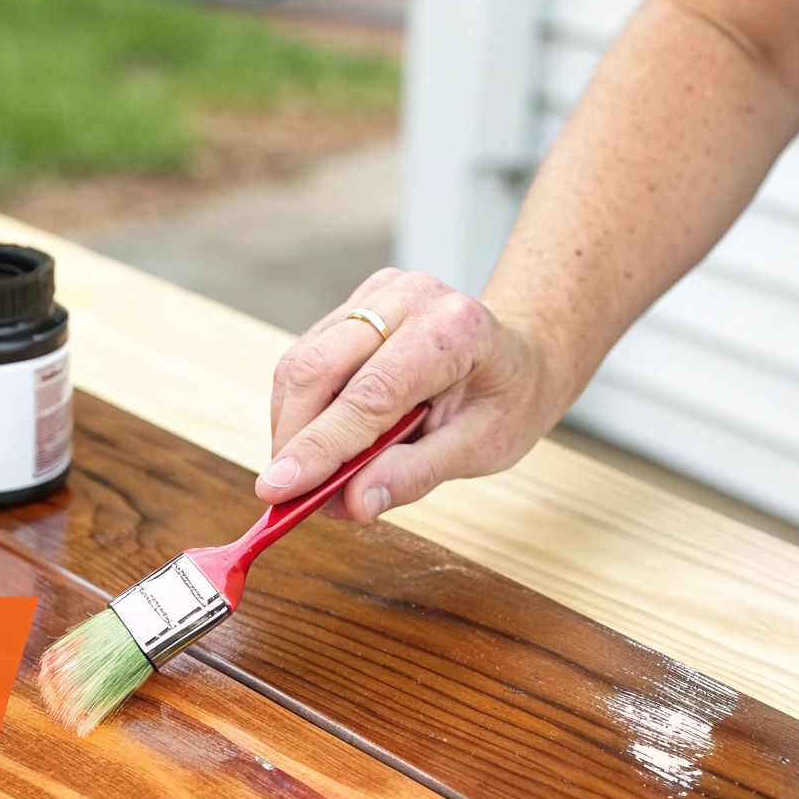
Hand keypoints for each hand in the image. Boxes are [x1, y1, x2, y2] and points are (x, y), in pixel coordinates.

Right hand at [259, 268, 571, 521]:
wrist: (520, 356)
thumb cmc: (506, 402)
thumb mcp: (482, 449)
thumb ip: (417, 474)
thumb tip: (353, 504)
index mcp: (456, 330)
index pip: (370, 393)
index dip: (320, 445)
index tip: (278, 490)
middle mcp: (412, 298)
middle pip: (320, 367)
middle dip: (292, 437)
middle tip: (280, 493)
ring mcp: (380, 294)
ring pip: (301, 360)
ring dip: (290, 424)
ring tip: (302, 472)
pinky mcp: (356, 303)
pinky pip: (306, 355)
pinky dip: (300, 405)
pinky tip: (316, 438)